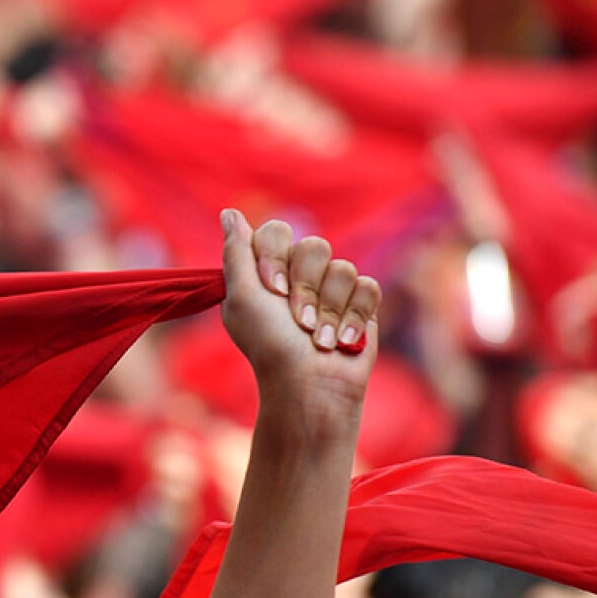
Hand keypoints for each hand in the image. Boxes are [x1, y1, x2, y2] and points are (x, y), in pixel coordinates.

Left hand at [220, 211, 381, 436]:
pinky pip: (367, 286)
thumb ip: (236, 252)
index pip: (275, 232)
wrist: (311, 384)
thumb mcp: (241, 296)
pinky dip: (353, 317)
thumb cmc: (270, 344)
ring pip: (342, 268)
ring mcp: (332, 288)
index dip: (275, 258)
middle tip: (297, 321)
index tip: (273, 290)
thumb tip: (228, 212)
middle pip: (313, 246)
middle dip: (305, 288)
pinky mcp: (361, 304)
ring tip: (319, 338)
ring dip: (328, 309)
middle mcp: (300, 275)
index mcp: (267, 270)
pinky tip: (343, 340)